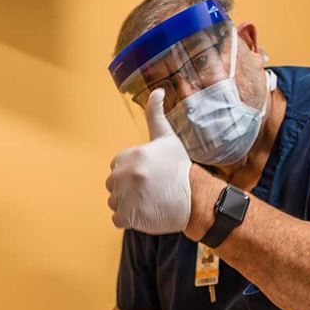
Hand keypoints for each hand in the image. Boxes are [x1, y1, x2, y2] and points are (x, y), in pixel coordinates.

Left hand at [106, 88, 191, 233]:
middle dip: (126, 188)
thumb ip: (156, 115)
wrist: (195, 198)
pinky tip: (145, 212)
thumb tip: (156, 90)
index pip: (116, 166)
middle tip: (148, 190)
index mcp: (131, 156)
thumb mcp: (167, 138)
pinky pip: (117, 219)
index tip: (147, 175)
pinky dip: (129, 219)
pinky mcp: (128, 216)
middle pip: (113, 184)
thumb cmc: (180, 169)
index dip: (130, 172)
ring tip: (148, 201)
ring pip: (114, 202)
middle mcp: (126, 175)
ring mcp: (126, 197)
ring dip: (127, 204)